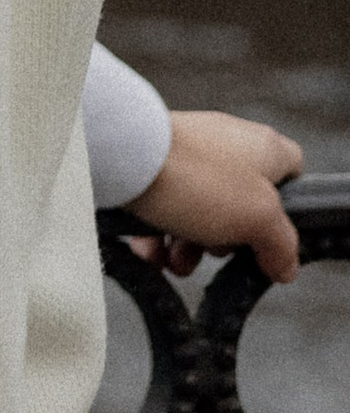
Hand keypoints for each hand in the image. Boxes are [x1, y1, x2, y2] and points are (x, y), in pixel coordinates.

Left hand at [125, 108, 302, 281]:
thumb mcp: (258, 219)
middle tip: (211, 247)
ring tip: (173, 259)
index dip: (287, 208)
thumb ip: (280, 244)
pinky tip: (146, 250)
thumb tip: (284, 266)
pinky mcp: (150, 166)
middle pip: (240, 206)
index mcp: (263, 148)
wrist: (121, 155)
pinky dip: (155, 236)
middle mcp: (225, 146)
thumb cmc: (196, 179)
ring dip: (186, 248)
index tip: (269, 236)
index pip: (292, 173)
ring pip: (198, 214)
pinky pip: (162, 209)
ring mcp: (186, 155)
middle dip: (223, 241)